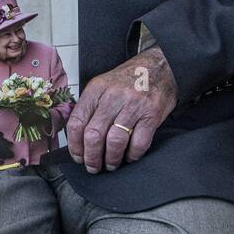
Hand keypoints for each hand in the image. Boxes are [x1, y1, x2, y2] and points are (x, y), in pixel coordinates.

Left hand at [66, 46, 177, 173]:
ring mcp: (133, 105)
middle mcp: (113, 96)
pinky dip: (133, 155)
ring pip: (115, 142)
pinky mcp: (151, 114)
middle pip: (93, 135)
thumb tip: (76, 137)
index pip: (77, 122)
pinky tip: (130, 155)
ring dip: (111, 159)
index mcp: (97, 89)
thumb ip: (90, 107)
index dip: (75, 145)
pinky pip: (139, 143)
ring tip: (111, 164)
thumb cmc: (129, 80)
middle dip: (91, 157)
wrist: (158, 67)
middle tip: (93, 166)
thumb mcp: (103, 85)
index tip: (78, 156)